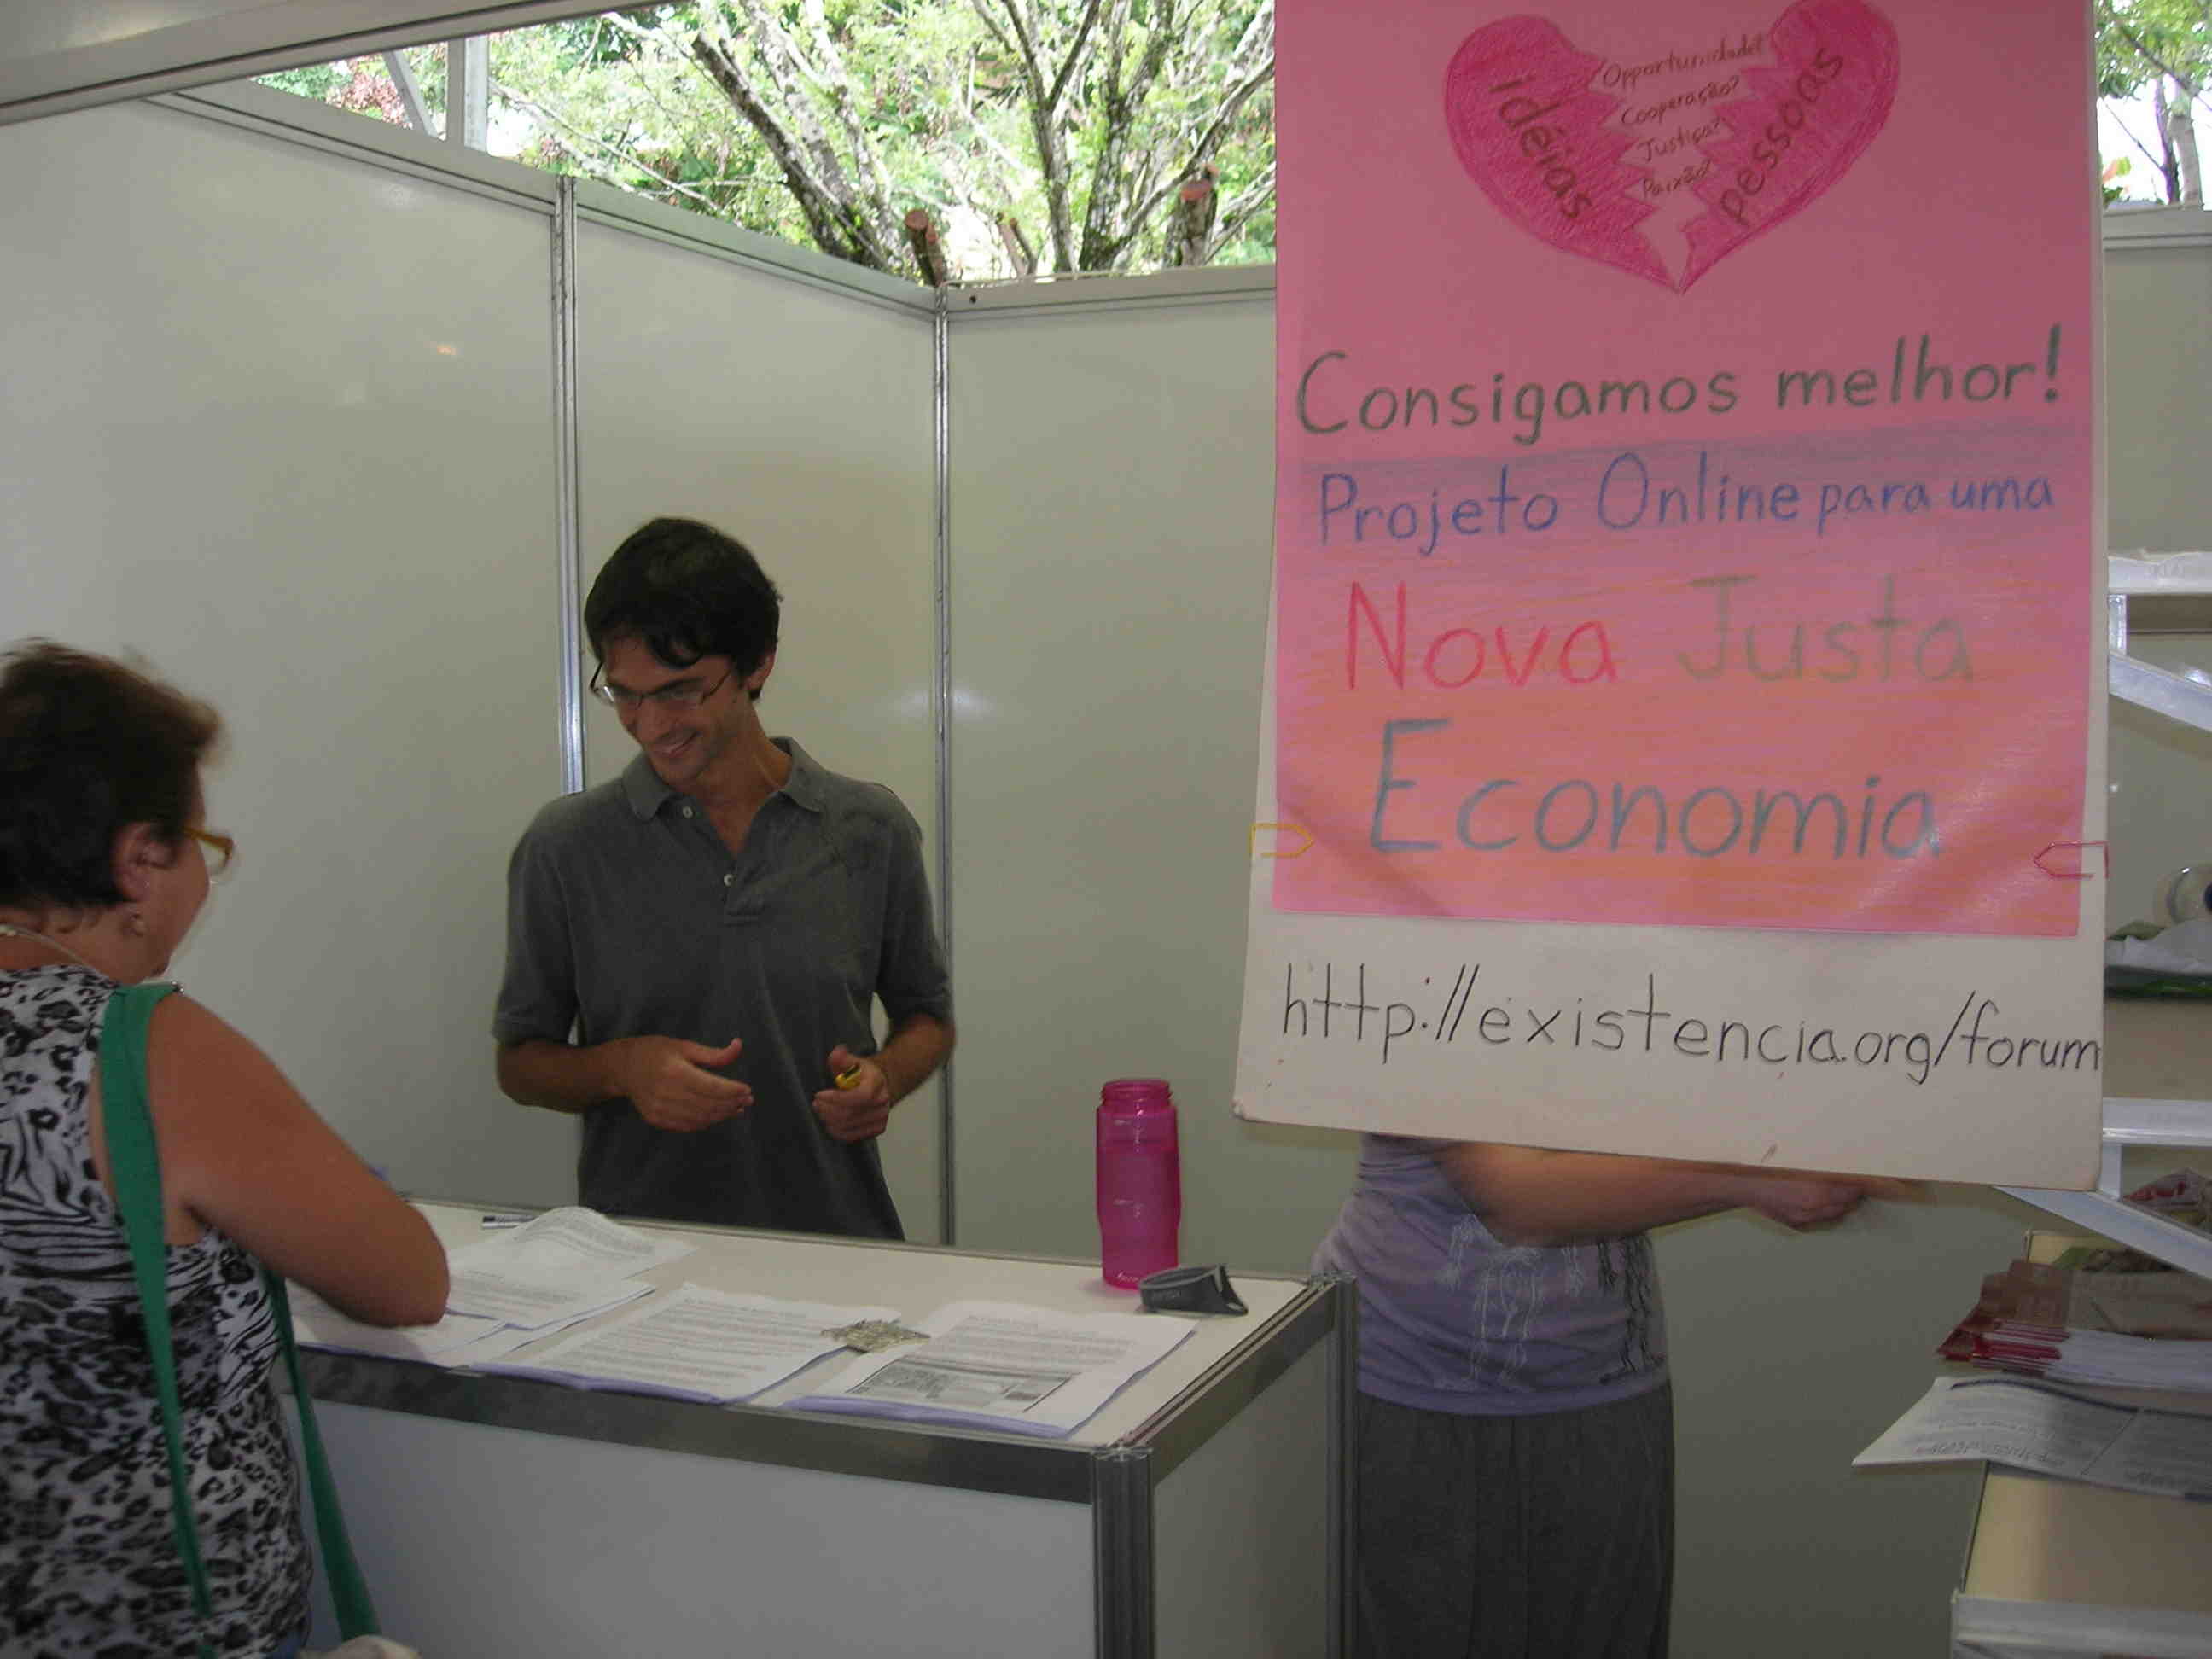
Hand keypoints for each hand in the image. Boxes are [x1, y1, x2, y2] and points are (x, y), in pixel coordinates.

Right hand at [613, 1036, 750, 1131]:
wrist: (623, 1068)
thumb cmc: (655, 1052)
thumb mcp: (684, 1046)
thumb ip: (713, 1053)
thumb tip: (739, 1046)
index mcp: (674, 1071)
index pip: (712, 1087)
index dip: (733, 1091)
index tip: (747, 1090)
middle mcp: (666, 1093)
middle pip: (709, 1105)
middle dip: (731, 1104)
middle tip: (747, 1100)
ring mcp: (660, 1109)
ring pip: (701, 1118)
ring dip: (722, 1115)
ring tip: (737, 1108)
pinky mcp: (656, 1119)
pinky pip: (688, 1125)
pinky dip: (706, 1122)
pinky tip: (718, 1115)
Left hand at [812, 1044, 890, 1143]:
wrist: (877, 1086)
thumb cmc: (862, 1074)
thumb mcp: (851, 1062)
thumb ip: (842, 1059)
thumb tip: (837, 1053)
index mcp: (877, 1081)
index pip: (861, 1095)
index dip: (836, 1098)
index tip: (819, 1095)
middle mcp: (882, 1101)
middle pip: (850, 1113)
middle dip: (827, 1110)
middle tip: (816, 1104)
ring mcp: (881, 1117)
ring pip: (848, 1126)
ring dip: (829, 1120)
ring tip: (821, 1111)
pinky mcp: (877, 1129)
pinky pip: (851, 1136)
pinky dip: (836, 1131)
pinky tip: (829, 1122)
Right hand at [1736, 1172, 1871, 1230]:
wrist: (1747, 1187)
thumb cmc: (1772, 1172)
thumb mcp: (1801, 1168)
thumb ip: (1823, 1174)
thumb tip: (1842, 1176)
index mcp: (1818, 1191)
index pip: (1849, 1192)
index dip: (1859, 1188)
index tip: (1866, 1184)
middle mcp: (1815, 1207)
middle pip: (1844, 1205)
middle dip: (1852, 1198)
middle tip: (1858, 1190)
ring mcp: (1806, 1217)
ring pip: (1833, 1214)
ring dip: (1841, 1206)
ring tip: (1845, 1198)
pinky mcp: (1797, 1223)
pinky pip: (1819, 1220)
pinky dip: (1825, 1213)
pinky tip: (1824, 1206)